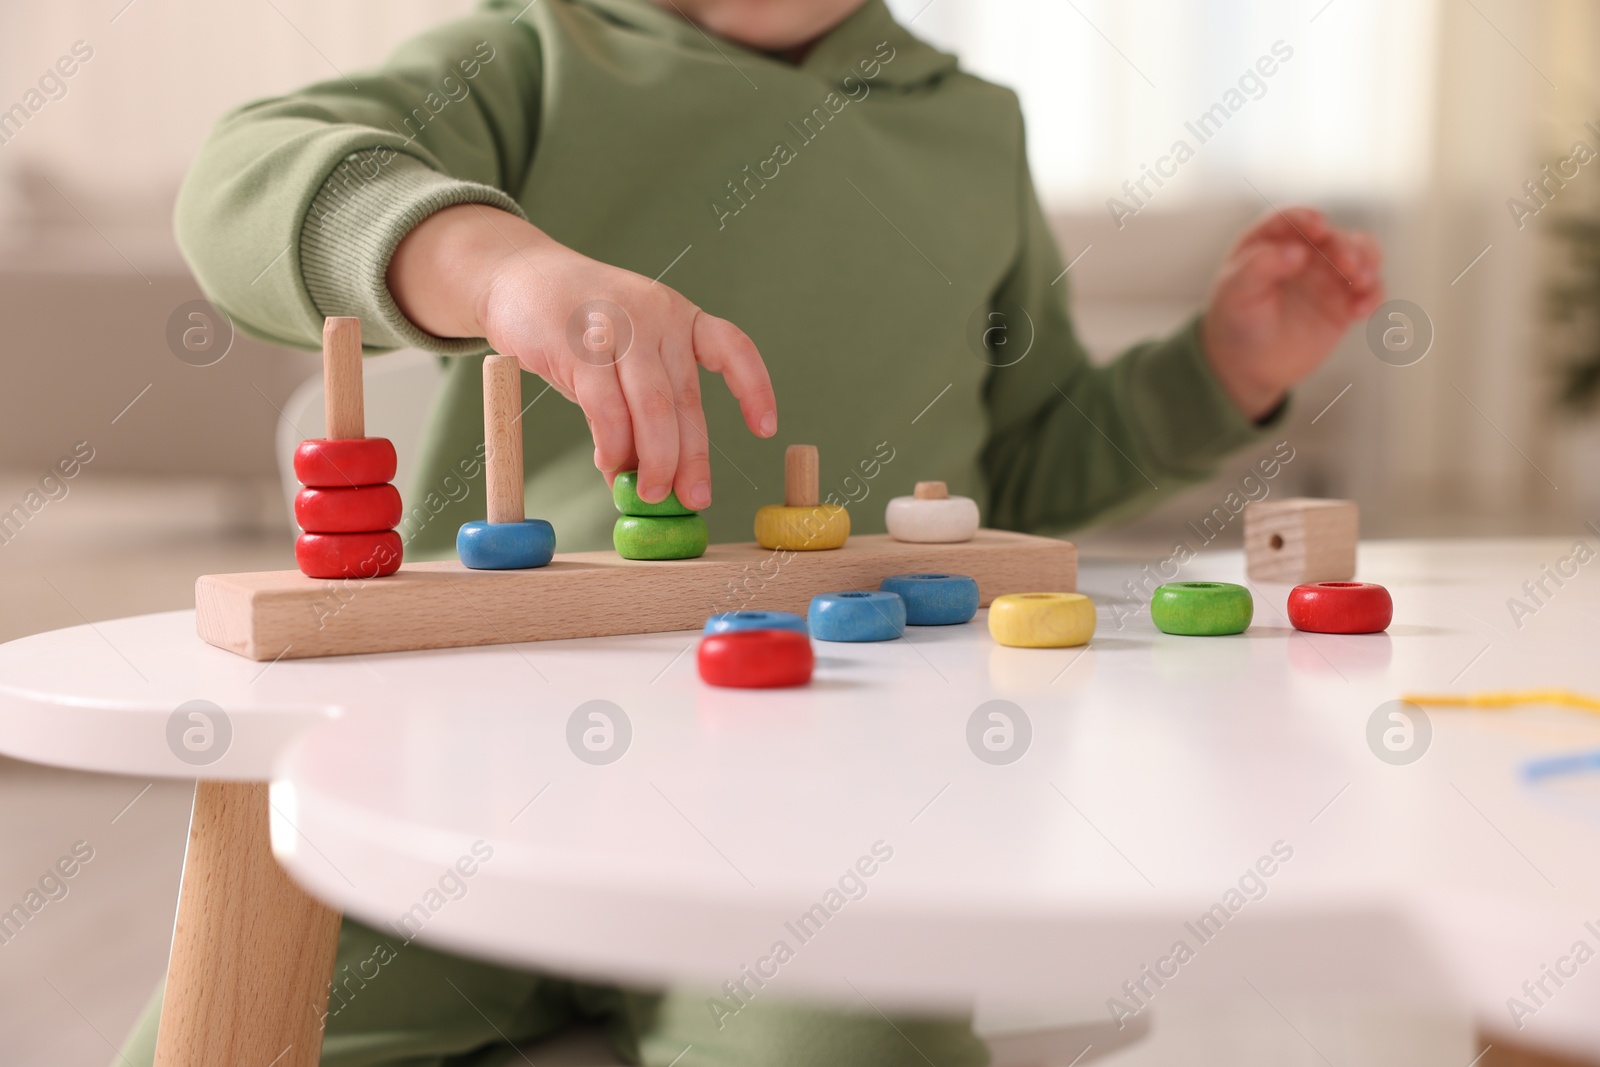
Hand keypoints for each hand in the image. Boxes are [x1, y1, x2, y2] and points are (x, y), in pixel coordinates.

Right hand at [388, 204, 776, 509]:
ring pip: (653, 407)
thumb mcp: (624, 357)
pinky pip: (607, 407)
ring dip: (656, 459)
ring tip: (650, 493)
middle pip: (686, 399)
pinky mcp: (579, 344)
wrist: (518, 276)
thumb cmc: (579, 328)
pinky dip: (613, 445)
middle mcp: (657, 318)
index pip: (732, 349)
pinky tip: (610, 465)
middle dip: (692, 458)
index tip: (766, 429)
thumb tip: (651, 478)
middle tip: (692, 499)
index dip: (754, 389)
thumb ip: (642, 408)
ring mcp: (620, 327)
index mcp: (680, 317)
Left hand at [1199, 207, 1384, 419]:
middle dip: (1345, 246)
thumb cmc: (1235, 322)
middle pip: (1333, 236)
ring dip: (1367, 263)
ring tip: (1362, 284)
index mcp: (1270, 241)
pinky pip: (1369, 289)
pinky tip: (1362, 311)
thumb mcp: (1235, 294)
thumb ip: (1258, 267)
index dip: (1307, 219)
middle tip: (1348, 266)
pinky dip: (1373, 295)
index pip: (1292, 219)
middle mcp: (1303, 251)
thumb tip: (1296, 250)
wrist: (1247, 364)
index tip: (1318, 229)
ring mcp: (1327, 274)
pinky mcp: (1344, 300)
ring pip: (1360, 254)